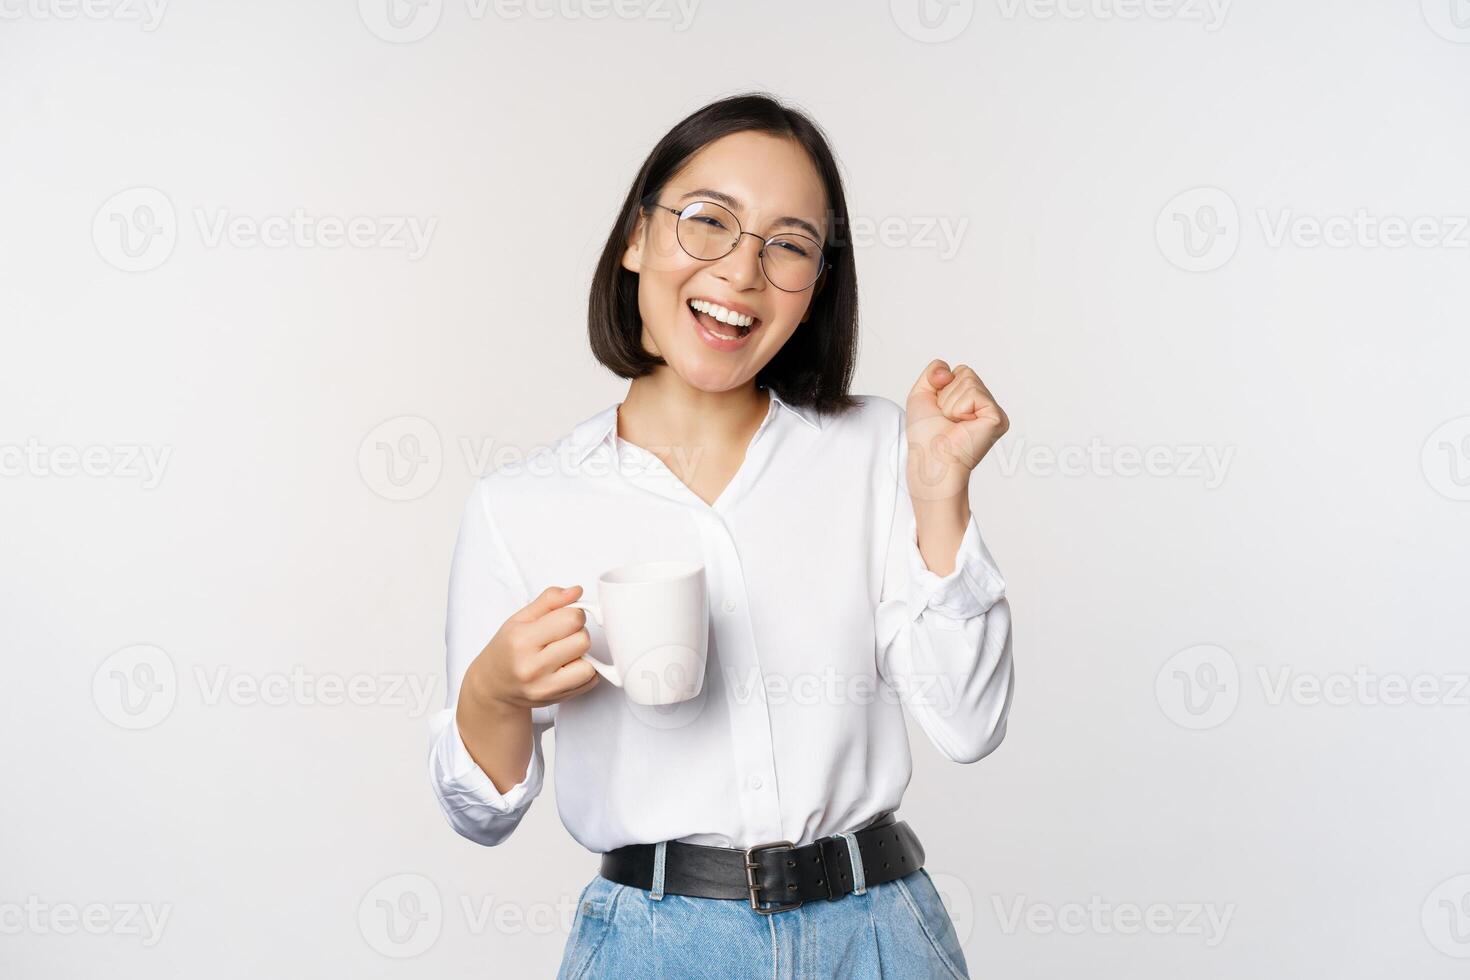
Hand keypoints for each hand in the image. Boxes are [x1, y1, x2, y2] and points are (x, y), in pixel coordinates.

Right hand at [462, 585, 599, 712]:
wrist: (493, 685)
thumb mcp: (520, 618)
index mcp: (522, 640)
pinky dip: (584, 671)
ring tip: (564, 653)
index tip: (564, 618)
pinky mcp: (557, 699)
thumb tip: (576, 591)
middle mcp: (532, 666)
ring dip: (582, 656)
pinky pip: (590, 681)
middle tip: (562, 637)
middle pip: (583, 640)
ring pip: (589, 665)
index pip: (571, 619)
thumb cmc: (507, 649)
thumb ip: (549, 600)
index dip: (573, 614)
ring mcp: (545, 686)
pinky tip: (566, 668)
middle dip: (578, 633)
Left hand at [904, 359, 1008, 503]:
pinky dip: (959, 408)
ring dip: (950, 403)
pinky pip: (973, 392)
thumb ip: (934, 371)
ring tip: (952, 424)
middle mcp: (986, 405)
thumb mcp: (922, 394)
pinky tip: (962, 426)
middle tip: (946, 420)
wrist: (930, 459)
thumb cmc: (925, 436)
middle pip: (965, 372)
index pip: (959, 371)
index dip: (941, 387)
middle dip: (946, 394)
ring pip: (968, 380)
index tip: (939, 412)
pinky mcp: (997, 417)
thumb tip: (949, 369)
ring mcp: (994, 411)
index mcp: (972, 401)